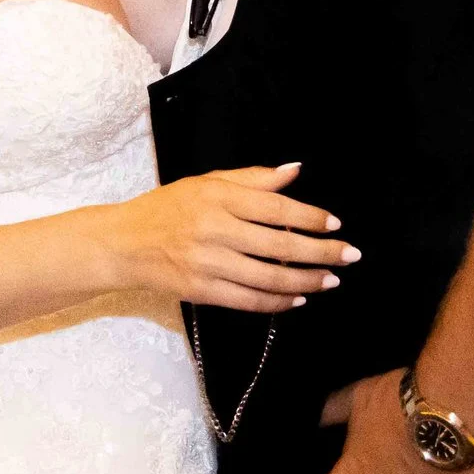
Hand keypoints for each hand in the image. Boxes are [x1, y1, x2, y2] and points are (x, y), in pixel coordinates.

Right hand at [106, 162, 359, 313]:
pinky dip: (278, 302)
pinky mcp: (202, 291)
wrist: (123, 243)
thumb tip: (294, 171)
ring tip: (331, 281)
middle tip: (350, 256)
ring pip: (269, 278)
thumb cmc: (168, 208)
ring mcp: (208, 263)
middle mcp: (214, 230)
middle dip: (321, 252)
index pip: (275, 208)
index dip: (309, 217)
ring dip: (306, 282)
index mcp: (216, 197)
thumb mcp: (206, 182)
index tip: (335, 224)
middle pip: (280, 245)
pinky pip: (249, 300)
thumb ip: (252, 179)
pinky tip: (298, 299)